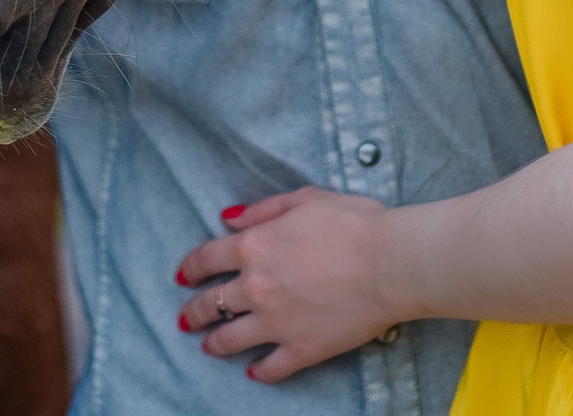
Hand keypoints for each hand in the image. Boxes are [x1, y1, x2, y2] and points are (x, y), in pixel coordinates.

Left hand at [175, 189, 402, 382]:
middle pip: (211, 303)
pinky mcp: (301, 348)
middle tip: (185, 319)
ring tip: (208, 347)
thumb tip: (230, 219)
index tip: (183, 276)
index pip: (207, 258)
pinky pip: (271, 367)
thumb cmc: (353, 223)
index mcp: (254, 247)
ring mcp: (275, 322)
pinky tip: (254, 373)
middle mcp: (255, 287)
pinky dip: (260, 372)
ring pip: (230, 339)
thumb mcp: (304, 200)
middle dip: (193, 312)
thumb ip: (263, 210)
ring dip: (214, 344)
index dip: (191, 267)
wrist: (389, 262)